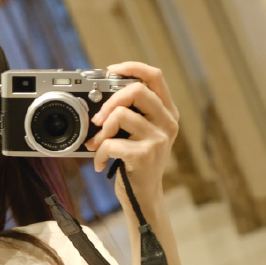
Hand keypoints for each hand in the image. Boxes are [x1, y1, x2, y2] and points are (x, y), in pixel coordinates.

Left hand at [85, 61, 179, 191]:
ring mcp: (158, 139)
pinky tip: (100, 162)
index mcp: (167, 112)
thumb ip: (132, 113)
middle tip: (98, 118)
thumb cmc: (137, 163)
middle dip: (110, 101)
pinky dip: (99, 152)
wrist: (144, 197)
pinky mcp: (145, 156)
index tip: (111, 71)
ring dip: (101, 132)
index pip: (155, 76)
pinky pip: (112, 143)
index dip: (132, 67)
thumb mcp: (141, 134)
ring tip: (97, 145)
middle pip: (137, 90)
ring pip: (121, 115)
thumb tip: (101, 97)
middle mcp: (167, 123)